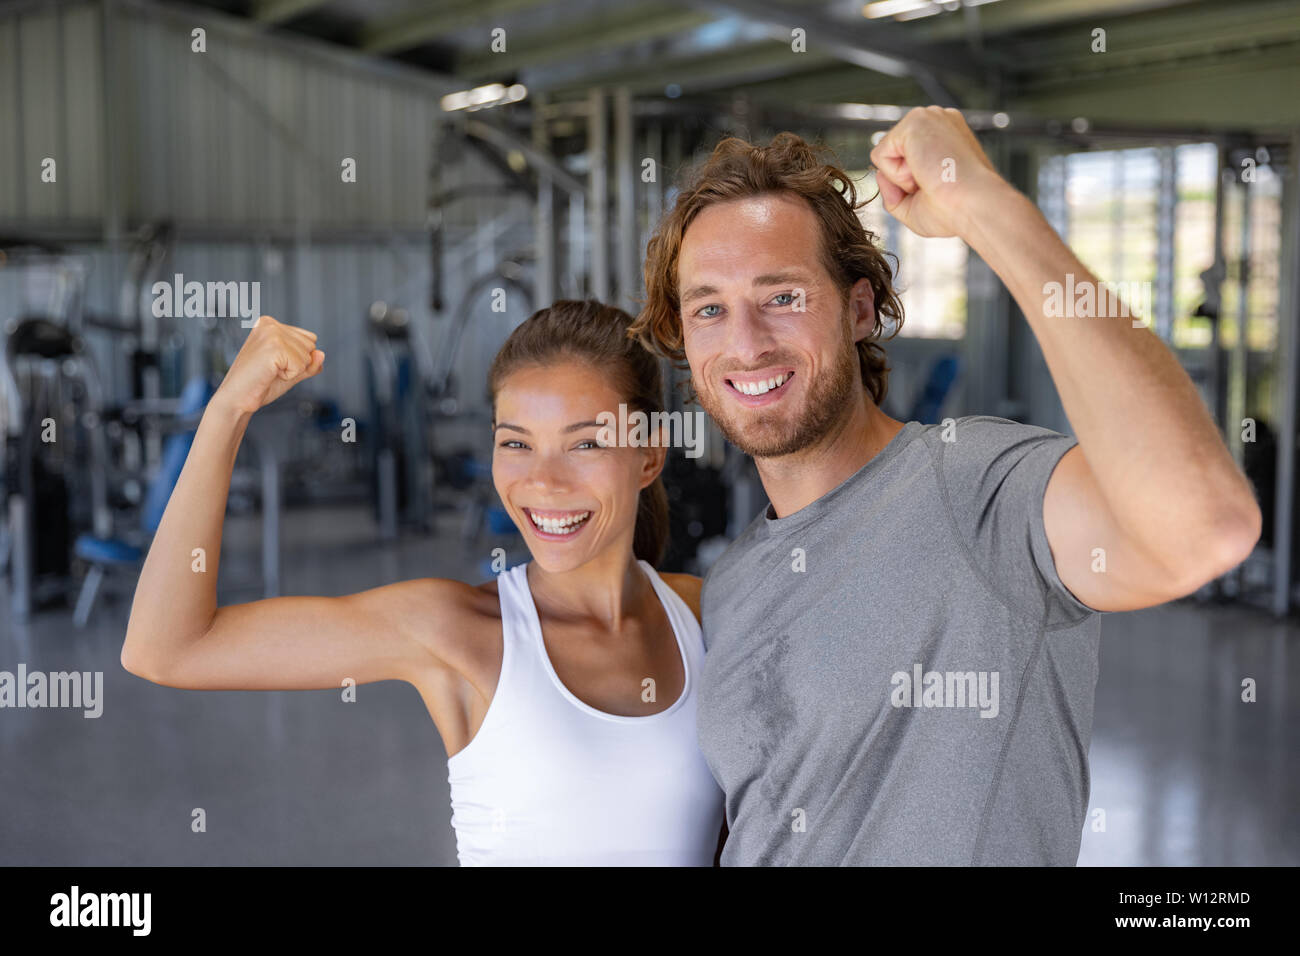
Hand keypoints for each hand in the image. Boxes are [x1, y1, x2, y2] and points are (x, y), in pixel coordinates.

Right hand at [212, 315, 323, 415]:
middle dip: (297, 364)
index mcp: (270, 324)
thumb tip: (321, 354)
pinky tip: (270, 374)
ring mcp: (271, 333)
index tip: (274, 364)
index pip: (309, 339)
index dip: (298, 359)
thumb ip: (309, 363)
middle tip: (271, 370)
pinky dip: (290, 375)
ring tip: (270, 372)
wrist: (237, 399)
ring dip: (293, 370)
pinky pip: (301, 365)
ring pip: (308, 355)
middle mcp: (270, 324)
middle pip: (311, 345)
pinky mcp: (274, 347)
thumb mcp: (291, 371)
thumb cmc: (260, 385)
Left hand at [869, 106, 1006, 238]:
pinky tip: (923, 171)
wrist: (975, 205)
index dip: (911, 183)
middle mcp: (937, 122)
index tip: (939, 189)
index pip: (906, 158)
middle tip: (934, 185)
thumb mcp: (915, 205)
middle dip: (904, 180)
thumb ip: (892, 190)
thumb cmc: (954, 211)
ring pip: (886, 155)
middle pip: (893, 156)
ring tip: (929, 178)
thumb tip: (877, 173)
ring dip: (901, 178)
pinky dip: (895, 174)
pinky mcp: (914, 121)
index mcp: (945, 136)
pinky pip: (879, 155)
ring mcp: (927, 118)